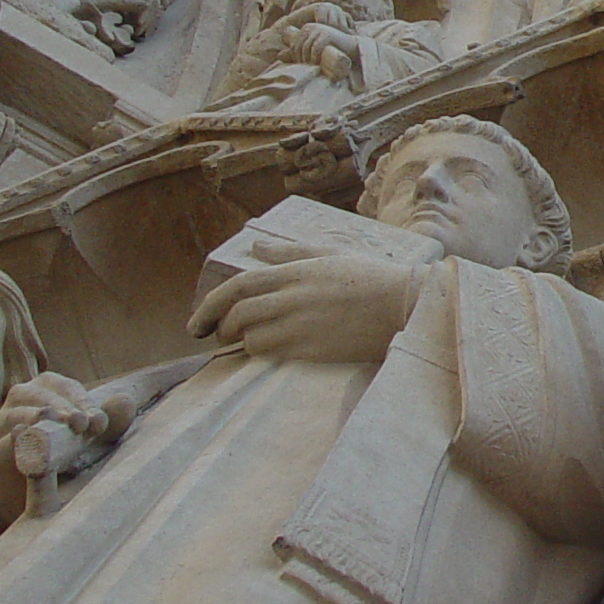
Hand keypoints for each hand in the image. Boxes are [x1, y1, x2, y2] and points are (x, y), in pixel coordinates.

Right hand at [0, 371, 129, 450]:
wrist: (34, 488)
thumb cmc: (67, 451)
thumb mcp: (92, 436)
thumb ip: (110, 419)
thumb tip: (126, 401)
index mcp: (47, 388)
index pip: (66, 388)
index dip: (83, 402)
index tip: (97, 423)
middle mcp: (21, 398)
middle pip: (40, 395)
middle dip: (62, 408)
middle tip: (81, 424)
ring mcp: (3, 423)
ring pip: (16, 414)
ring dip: (38, 419)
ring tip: (56, 427)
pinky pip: (2, 442)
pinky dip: (14, 441)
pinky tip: (28, 440)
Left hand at [186, 238, 425, 363]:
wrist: (405, 306)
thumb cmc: (370, 276)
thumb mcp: (330, 254)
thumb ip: (289, 253)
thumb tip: (256, 248)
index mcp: (296, 272)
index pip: (238, 286)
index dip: (210, 304)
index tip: (198, 321)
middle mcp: (294, 298)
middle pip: (238, 315)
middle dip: (219, 327)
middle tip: (217, 335)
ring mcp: (303, 326)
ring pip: (251, 339)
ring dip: (245, 342)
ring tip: (250, 341)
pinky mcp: (314, 350)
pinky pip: (274, 355)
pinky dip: (265, 354)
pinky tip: (274, 350)